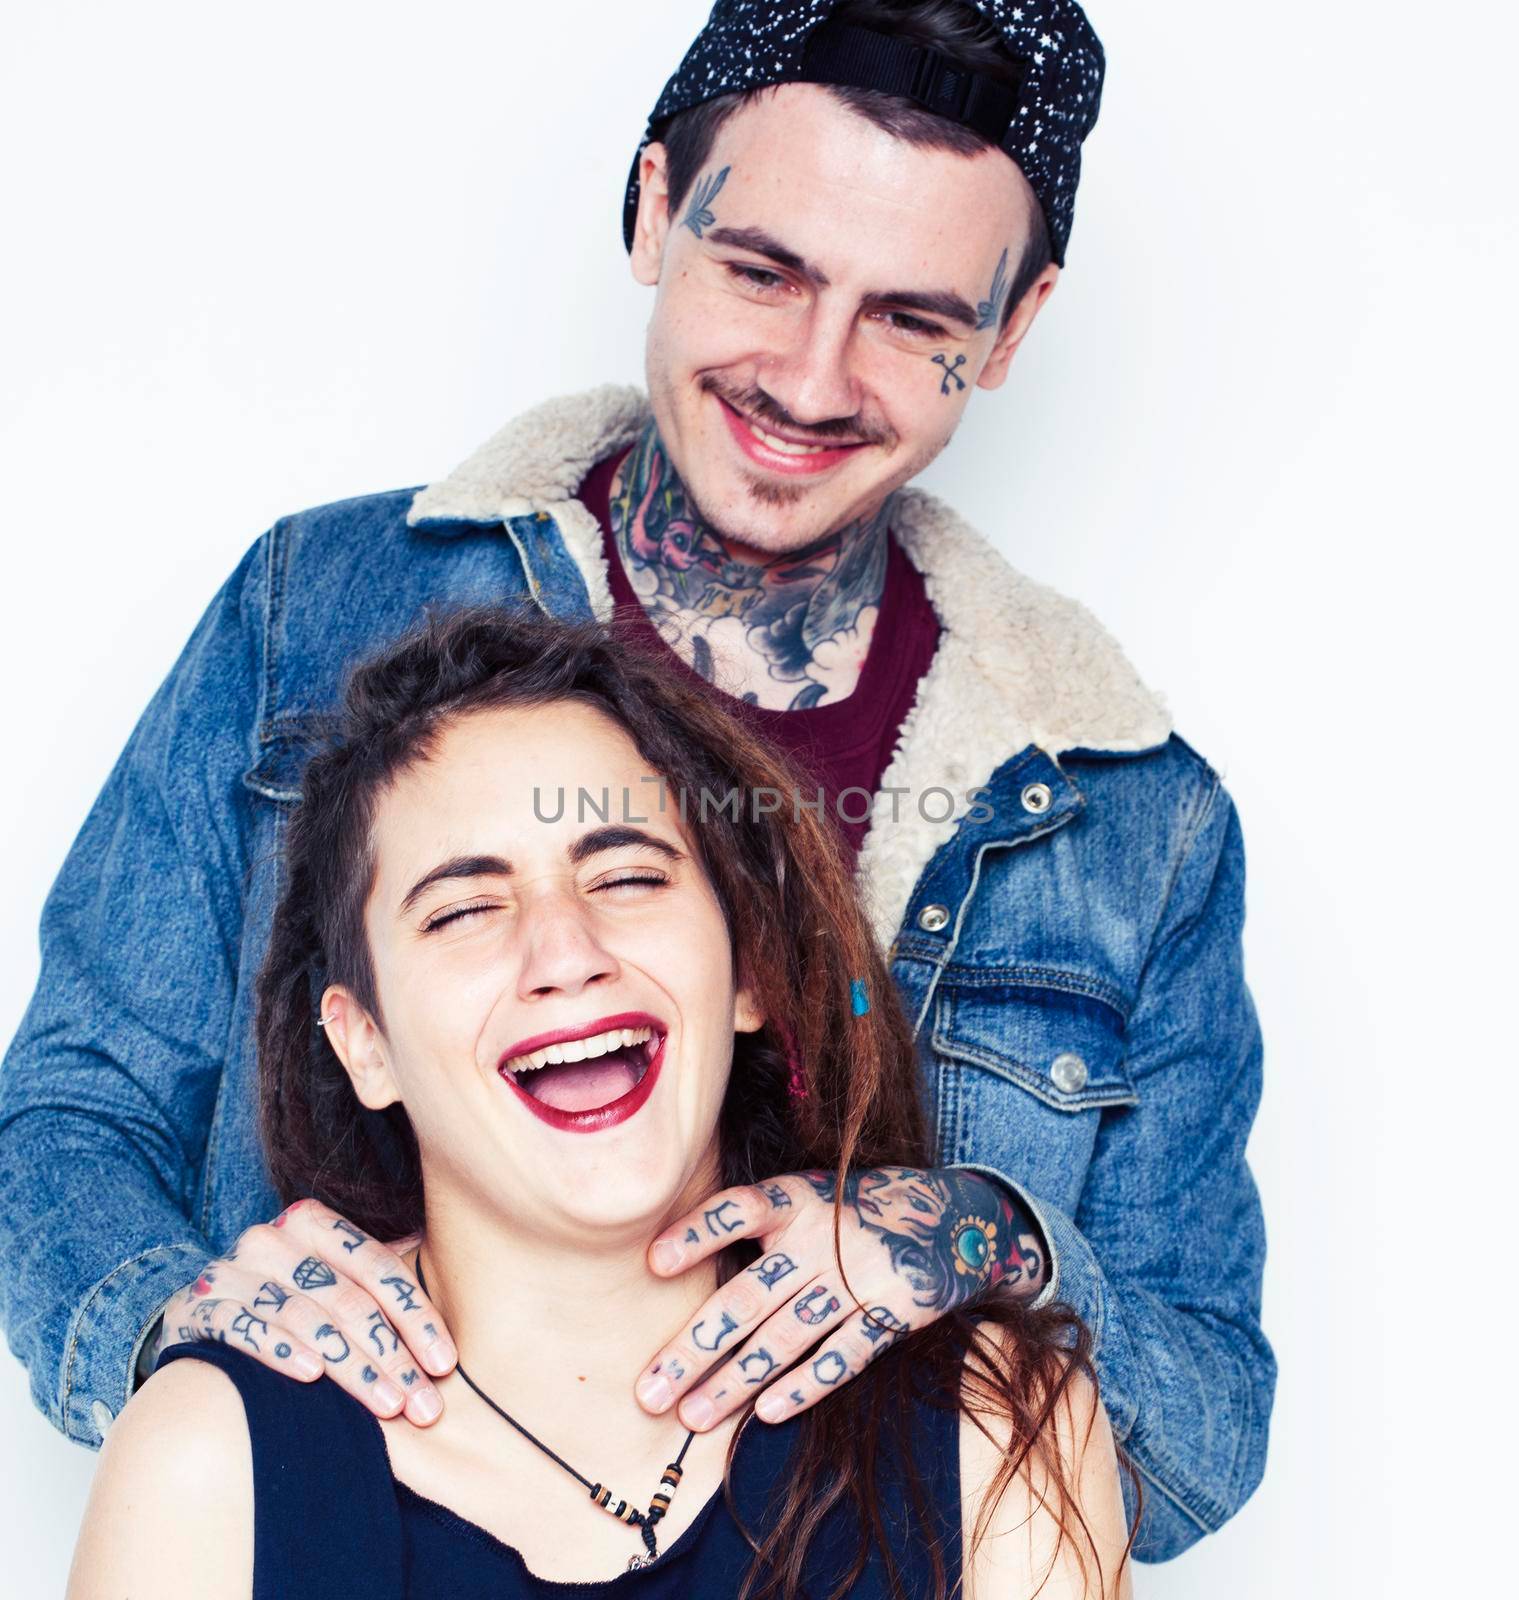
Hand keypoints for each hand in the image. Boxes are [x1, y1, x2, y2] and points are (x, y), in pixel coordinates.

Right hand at [154, 1199, 455, 1423]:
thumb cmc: (288, 1299)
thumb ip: (379, 1284)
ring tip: (386, 1406)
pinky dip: (280, 1350)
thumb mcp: (333, 1281)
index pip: (379, 1268)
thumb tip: (461, 1295)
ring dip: (349, 1366)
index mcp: (312, 1222)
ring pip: (305, 1317)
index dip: (416, 1317)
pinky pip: (244, 1328)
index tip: (446, 1365)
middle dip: (391, 1355)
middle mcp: (270, 1238)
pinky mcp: (196, 1308)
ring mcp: (229, 1271)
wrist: (202, 1313)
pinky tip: (311, 1378)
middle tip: (422, 1404)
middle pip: (347, 1299)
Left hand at [635, 1166, 1041, 1429]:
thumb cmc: (853, 1215)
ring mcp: (860, 1276)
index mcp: (797, 1198)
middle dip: (695, 1348)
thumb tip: (670, 1269)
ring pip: (784, 1338)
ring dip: (735, 1382)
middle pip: (748, 1295)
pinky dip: (803, 1386)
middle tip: (649, 1393)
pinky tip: (765, 1414)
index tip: (654, 1263)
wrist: (952, 1219)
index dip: (698, 1233)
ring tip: (692, 1418)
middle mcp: (823, 1235)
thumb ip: (760, 1229)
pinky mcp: (893, 1312)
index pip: (739, 1210)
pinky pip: (841, 1357)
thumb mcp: (810, 1198)